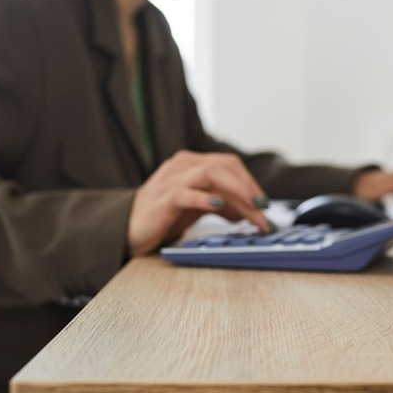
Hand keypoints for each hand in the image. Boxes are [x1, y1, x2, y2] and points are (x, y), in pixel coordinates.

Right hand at [127, 151, 269, 256]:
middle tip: (264, 211)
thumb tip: (250, 210)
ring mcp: (171, 179)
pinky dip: (205, 198)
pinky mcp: (162, 198)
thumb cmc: (164, 216)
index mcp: (191, 163)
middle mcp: (182, 165)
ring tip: (252, 211)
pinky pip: (186, 193)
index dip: (250, 182)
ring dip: (237, 194)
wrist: (128, 228)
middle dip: (249, 189)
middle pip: (224, 166)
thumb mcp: (198, 207)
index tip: (264, 203)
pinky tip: (218, 206)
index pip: (229, 164)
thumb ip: (222, 204)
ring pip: (211, 174)